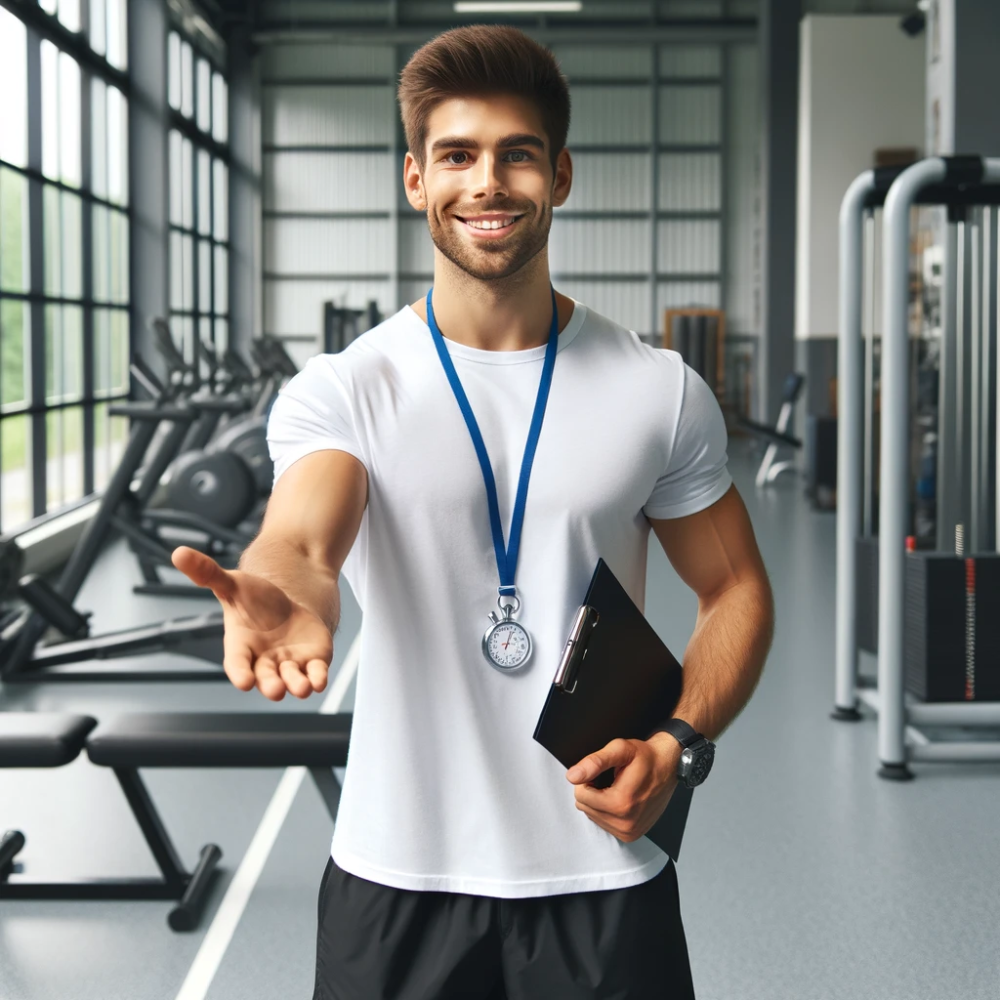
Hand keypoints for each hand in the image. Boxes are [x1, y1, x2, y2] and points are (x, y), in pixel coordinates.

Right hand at [171, 545, 332, 701]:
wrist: (286, 602)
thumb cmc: (254, 600)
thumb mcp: (232, 584)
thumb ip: (208, 574)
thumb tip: (179, 553)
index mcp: (241, 647)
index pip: (237, 664)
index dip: (240, 673)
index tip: (243, 682)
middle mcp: (264, 661)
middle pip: (266, 679)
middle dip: (271, 685)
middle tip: (276, 690)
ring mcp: (288, 664)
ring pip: (292, 681)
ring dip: (297, 685)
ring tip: (301, 687)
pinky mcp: (311, 661)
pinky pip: (315, 675)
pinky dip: (318, 679)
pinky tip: (320, 681)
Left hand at [566, 733, 681, 843]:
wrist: (669, 767)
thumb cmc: (646, 757)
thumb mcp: (621, 749)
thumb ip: (595, 762)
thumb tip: (572, 776)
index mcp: (621, 803)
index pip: (580, 795)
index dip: (587, 780)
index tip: (601, 772)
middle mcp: (625, 823)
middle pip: (585, 807)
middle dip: (592, 791)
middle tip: (610, 780)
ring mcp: (629, 832)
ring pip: (592, 816)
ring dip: (599, 801)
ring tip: (617, 788)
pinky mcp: (631, 835)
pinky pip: (603, 823)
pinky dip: (607, 811)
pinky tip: (621, 799)